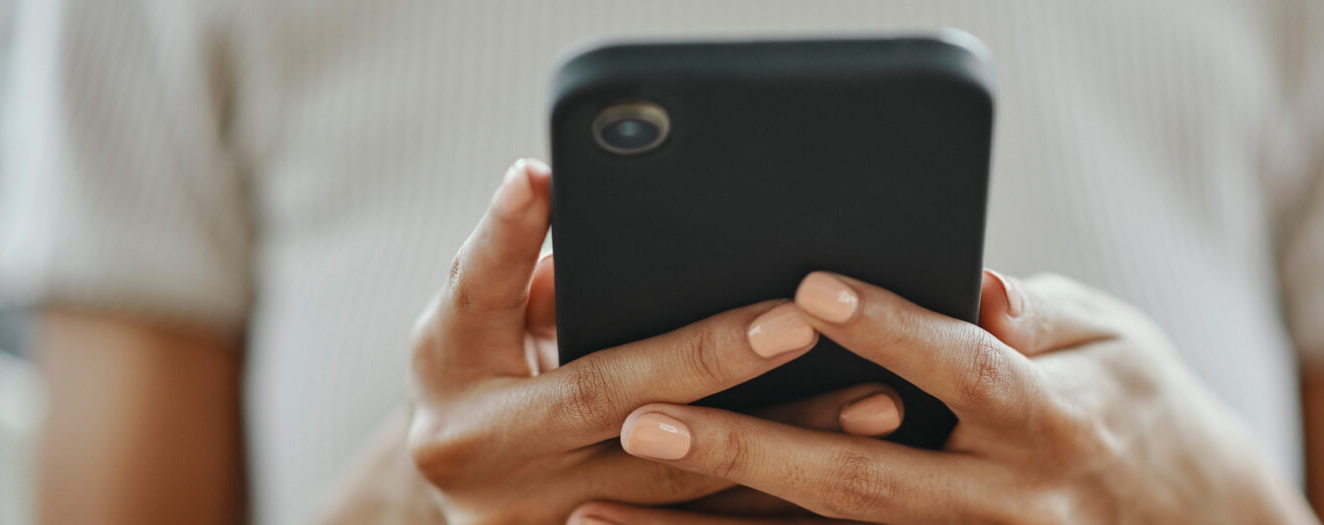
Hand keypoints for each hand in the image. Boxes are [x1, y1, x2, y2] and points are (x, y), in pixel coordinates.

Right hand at [392, 160, 904, 523]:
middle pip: (609, 399)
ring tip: (874, 403)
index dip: (511, 236)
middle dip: (709, 359)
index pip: (480, 290)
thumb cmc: (479, 370)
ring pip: (679, 482)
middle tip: (797, 323)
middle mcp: (485, 451)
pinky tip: (853, 470)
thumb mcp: (472, 316)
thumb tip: (565, 186)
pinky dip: (778, 499)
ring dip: (784, 442)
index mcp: (449, 371)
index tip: (547, 174)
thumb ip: (519, 261)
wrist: (468, 486)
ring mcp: (544, 517)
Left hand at [572, 271, 1318, 523]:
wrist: (1193, 524)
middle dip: (748, 453)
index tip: (806, 292)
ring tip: (602, 510)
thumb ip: (1035, 319)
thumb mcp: (1114, 343)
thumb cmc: (1142, 409)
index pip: (963, 373)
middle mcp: (1005, 505)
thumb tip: (980, 284)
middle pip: (865, 482)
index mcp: (1052, 422)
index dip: (889, 332)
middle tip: (643, 419)